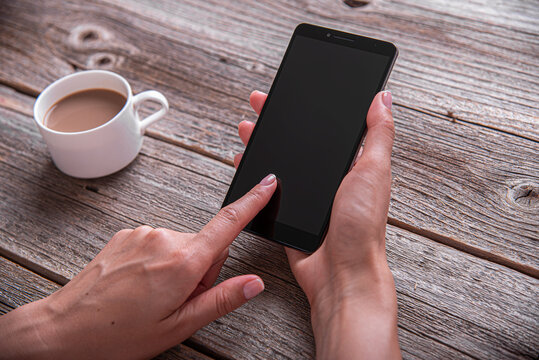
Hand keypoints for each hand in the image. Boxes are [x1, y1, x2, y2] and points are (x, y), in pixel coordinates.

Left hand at [0, 175, 276, 359]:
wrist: (64, 328)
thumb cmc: (117, 334)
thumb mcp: (179, 325)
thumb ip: (222, 299)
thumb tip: (254, 283)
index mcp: (182, 262)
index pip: (228, 224)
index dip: (252, 201)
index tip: (267, 184)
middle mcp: (164, 238)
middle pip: (205, 245)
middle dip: (201, 270)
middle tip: (177, 299)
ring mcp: (143, 233)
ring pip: (181, 245)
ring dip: (178, 267)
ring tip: (153, 295)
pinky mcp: (128, 234)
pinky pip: (158, 243)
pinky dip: (158, 261)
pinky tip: (139, 284)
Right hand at [236, 90, 400, 358]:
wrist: (340, 273)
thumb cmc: (361, 227)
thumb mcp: (374, 172)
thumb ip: (378, 134)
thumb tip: (383, 97)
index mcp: (351, 165)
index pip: (327, 127)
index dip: (309, 107)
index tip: (292, 90)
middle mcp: (329, 179)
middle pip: (298, 141)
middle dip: (278, 120)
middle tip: (261, 103)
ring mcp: (307, 196)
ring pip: (281, 161)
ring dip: (263, 143)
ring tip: (248, 127)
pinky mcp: (289, 213)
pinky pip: (268, 188)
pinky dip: (256, 174)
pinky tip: (246, 162)